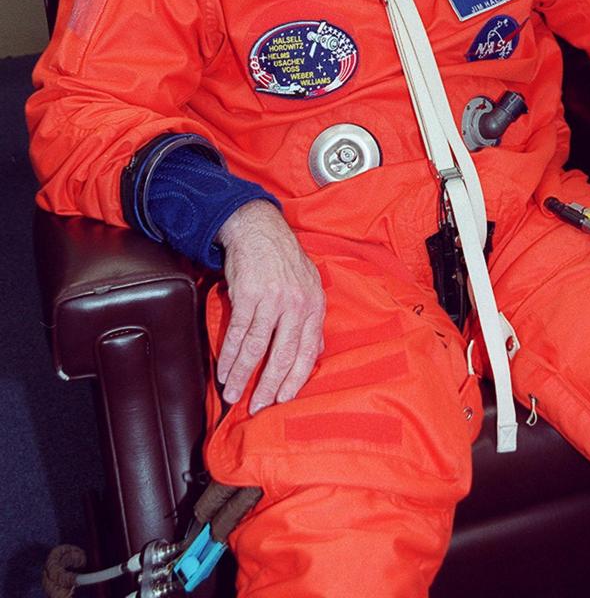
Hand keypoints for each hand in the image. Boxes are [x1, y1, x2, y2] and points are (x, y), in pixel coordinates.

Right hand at [215, 200, 324, 412]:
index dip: (294, 380)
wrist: (260, 230)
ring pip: (256, 348)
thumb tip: (317, 351)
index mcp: (314, 306)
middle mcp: (296, 305)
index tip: (282, 401)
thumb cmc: (285, 261)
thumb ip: (312, 320)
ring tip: (233, 393)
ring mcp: (272, 300)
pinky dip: (228, 355)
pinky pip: (237, 333)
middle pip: (282, 356)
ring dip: (242, 375)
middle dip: (268, 386)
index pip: (308, 353)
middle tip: (257, 408)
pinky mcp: (249, 295)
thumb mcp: (309, 286)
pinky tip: (224, 369)